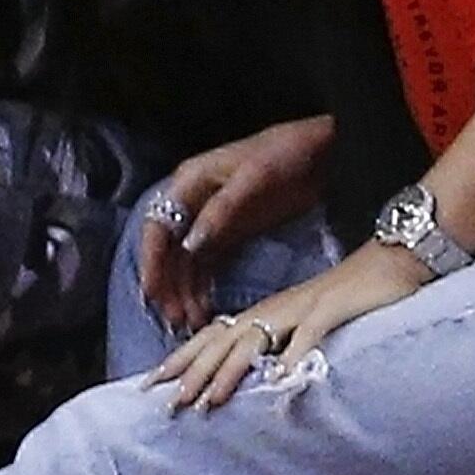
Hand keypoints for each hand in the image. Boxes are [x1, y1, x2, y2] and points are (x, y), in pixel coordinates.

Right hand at [137, 116, 334, 335]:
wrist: (323, 151)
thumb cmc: (285, 153)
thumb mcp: (253, 178)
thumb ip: (221, 211)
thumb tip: (190, 245)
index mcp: (190, 182)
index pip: (159, 226)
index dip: (152, 260)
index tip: (152, 292)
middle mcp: (193, 203)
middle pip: (170, 250)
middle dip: (169, 285)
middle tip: (176, 318)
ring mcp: (212, 221)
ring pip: (188, 263)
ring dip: (186, 292)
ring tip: (191, 323)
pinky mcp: (232, 234)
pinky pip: (209, 266)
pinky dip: (204, 288)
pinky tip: (205, 309)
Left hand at [148, 240, 428, 413]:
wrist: (395, 259)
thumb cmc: (353, 297)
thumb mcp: (309, 323)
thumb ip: (282, 345)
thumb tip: (260, 378)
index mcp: (268, 312)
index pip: (213, 335)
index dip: (183, 358)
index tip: (153, 384)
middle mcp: (276, 308)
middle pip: (223, 340)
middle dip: (193, 372)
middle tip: (167, 403)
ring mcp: (303, 306)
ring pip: (254, 339)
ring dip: (229, 372)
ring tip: (208, 402)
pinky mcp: (333, 307)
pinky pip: (309, 334)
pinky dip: (293, 356)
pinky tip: (281, 381)